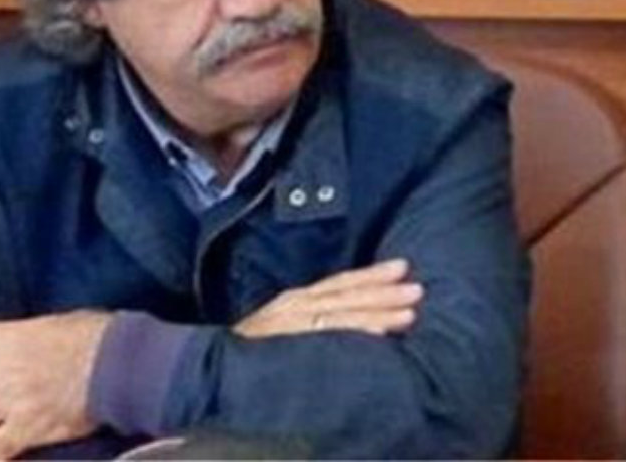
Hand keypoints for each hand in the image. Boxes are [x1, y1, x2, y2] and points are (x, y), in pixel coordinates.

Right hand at [233, 258, 422, 337]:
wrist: (208, 359)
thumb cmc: (247, 346)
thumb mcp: (278, 326)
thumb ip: (308, 320)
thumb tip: (345, 318)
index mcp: (296, 300)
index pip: (340, 283)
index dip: (371, 274)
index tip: (402, 266)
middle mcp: (296, 304)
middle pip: (347, 294)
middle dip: (384, 290)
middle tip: (417, 287)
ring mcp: (293, 322)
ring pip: (344, 313)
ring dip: (379, 310)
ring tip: (411, 310)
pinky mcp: (290, 340)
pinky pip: (330, 334)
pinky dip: (357, 332)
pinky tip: (381, 333)